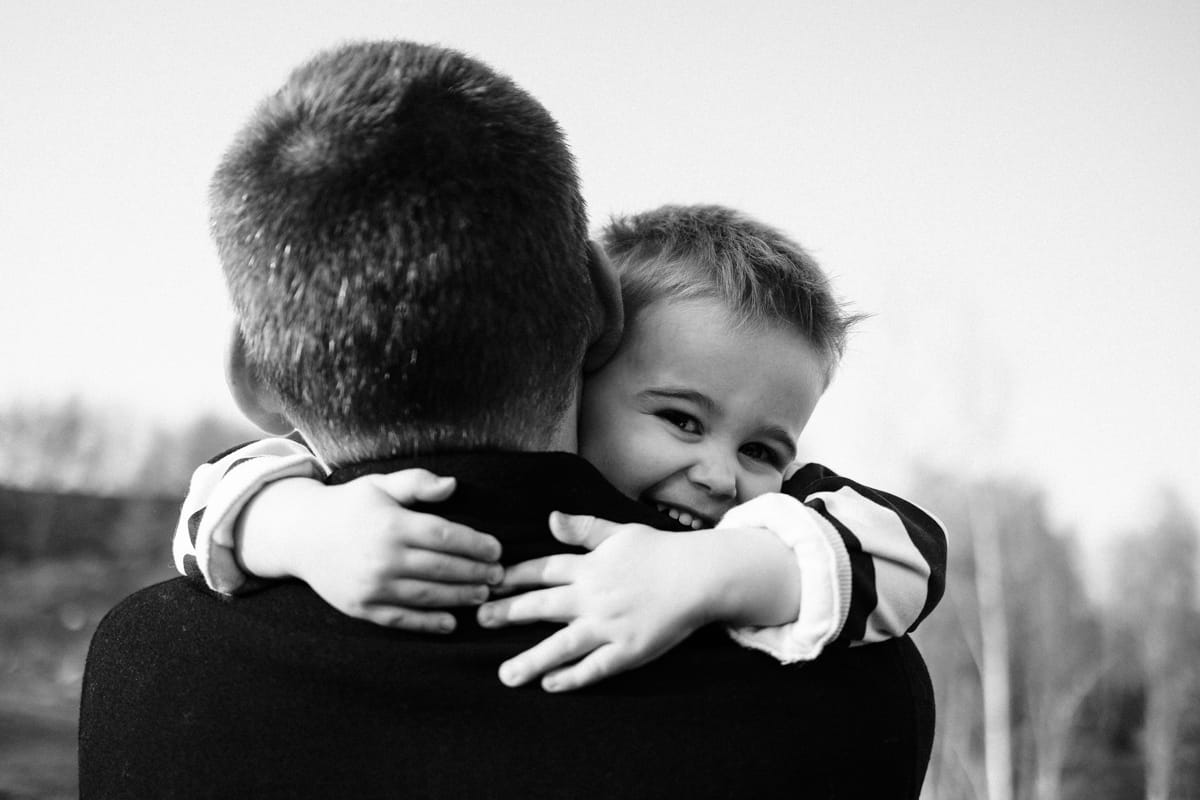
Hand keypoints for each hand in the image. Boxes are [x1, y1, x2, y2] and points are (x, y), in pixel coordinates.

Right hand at [238, 469, 501, 632]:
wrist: (299, 535)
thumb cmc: (349, 506)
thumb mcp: (380, 485)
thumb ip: (417, 483)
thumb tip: (454, 485)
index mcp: (391, 524)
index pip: (444, 536)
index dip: (475, 545)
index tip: (497, 549)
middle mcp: (382, 558)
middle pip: (441, 568)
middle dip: (476, 573)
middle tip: (500, 576)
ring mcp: (371, 586)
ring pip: (427, 596)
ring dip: (460, 598)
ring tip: (483, 595)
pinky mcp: (361, 607)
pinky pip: (401, 619)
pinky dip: (428, 624)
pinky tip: (451, 622)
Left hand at [476, 512, 721, 691]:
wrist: (700, 576)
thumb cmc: (662, 551)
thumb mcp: (620, 531)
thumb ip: (583, 529)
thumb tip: (550, 518)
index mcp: (590, 567)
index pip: (542, 570)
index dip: (513, 576)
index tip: (488, 581)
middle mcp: (593, 597)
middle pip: (541, 606)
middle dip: (507, 613)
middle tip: (479, 622)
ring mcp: (609, 626)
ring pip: (561, 646)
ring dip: (530, 661)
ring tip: (505, 675)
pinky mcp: (628, 650)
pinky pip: (594, 667)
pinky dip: (571, 677)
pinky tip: (550, 685)